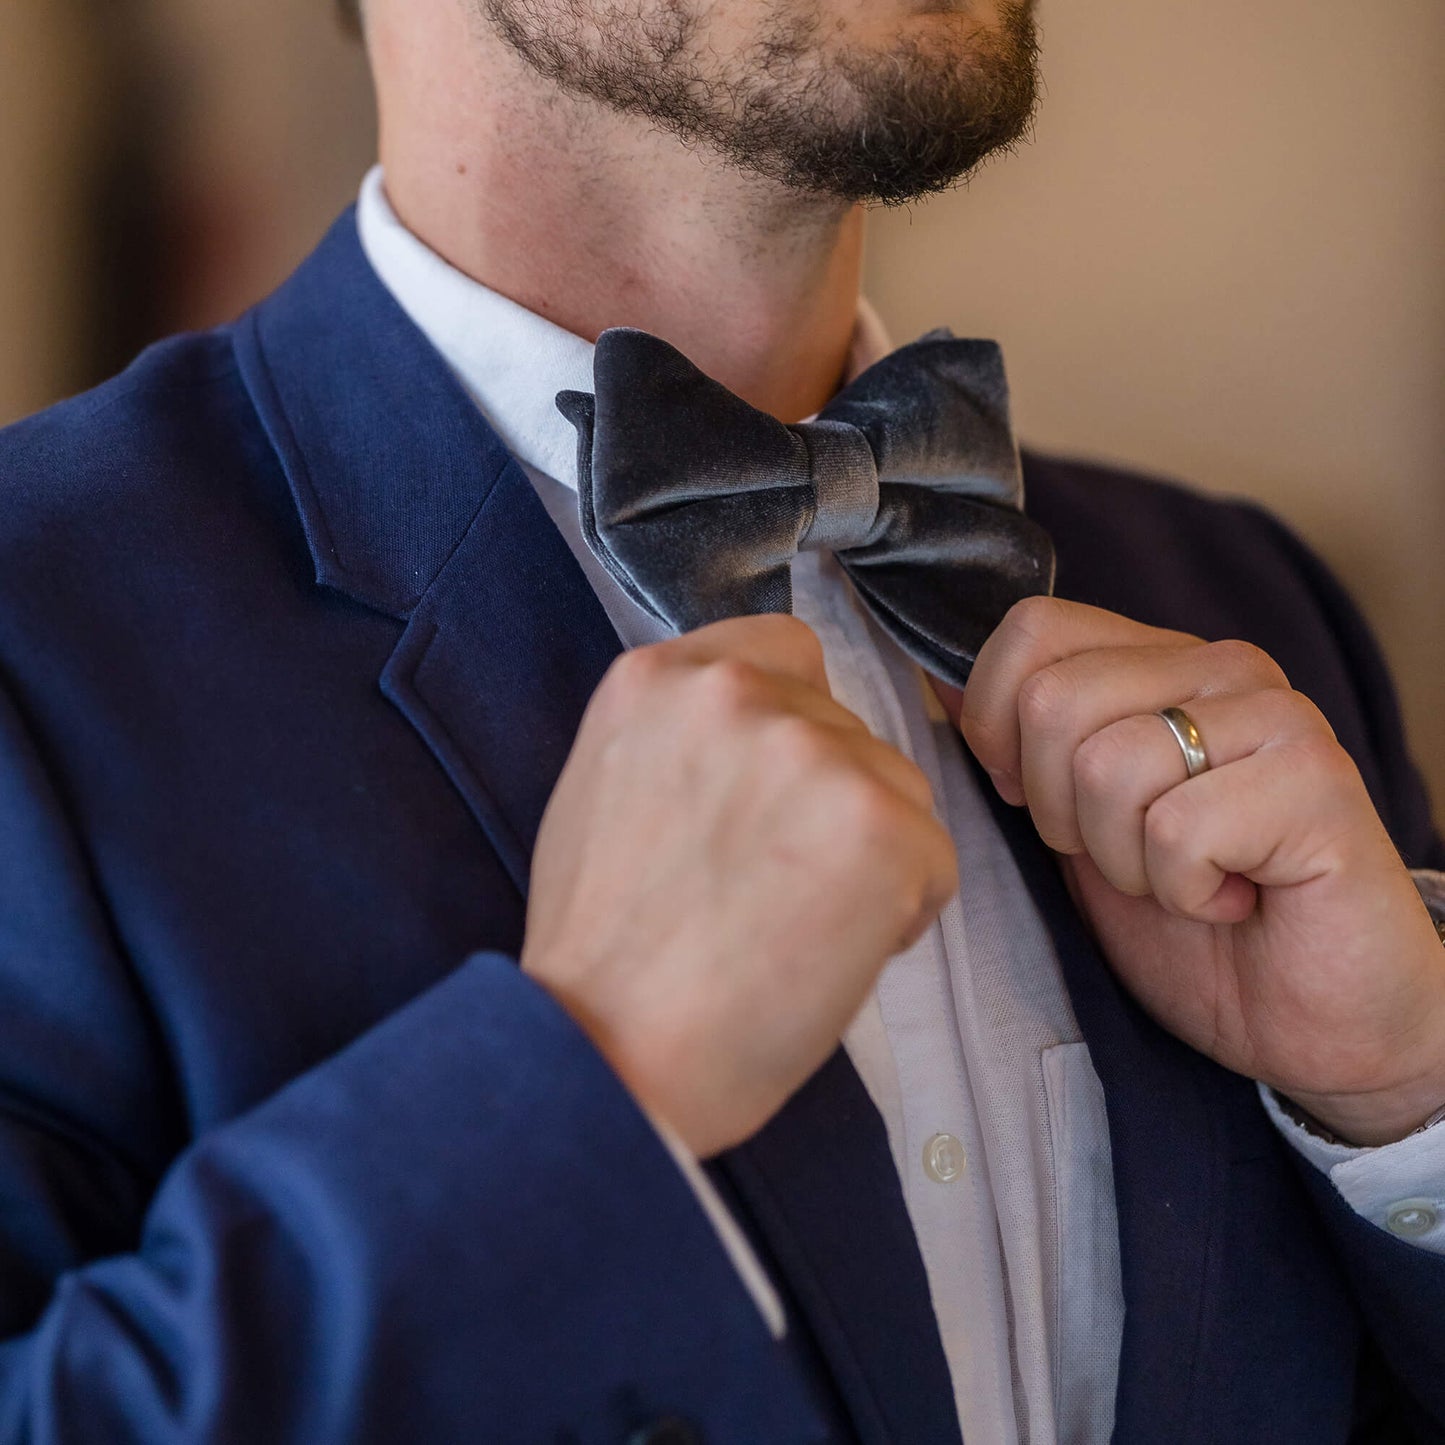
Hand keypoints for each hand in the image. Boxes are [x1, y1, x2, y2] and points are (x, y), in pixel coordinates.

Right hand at [523, 615, 957, 1157]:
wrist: (606, 1056)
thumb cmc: (603, 949)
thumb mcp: (609, 785)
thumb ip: (686, 734)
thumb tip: (771, 737)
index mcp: (660, 676)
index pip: (784, 653)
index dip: (792, 727)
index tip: (772, 794)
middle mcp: (737, 693)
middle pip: (846, 727)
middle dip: (829, 799)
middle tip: (771, 888)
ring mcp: (812, 753)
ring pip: (897, 787)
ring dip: (869, 852)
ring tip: (794, 928)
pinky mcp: (880, 826)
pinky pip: (934, 858)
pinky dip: (902, 911)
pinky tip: (828, 955)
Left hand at [951, 597, 1444, 1145]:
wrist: (1310, 1020)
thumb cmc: (1190, 925)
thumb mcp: (1075, 827)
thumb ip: (1021, 749)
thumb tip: (937, 678)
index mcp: (1161, 664)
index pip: (1032, 630)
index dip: (997, 727)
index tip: (1035, 799)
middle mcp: (1223, 668)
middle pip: (1053, 702)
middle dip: (1060, 812)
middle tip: (1130, 855)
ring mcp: (1277, 716)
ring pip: (1108, 765)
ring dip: (1125, 861)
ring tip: (1185, 879)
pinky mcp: (1318, 781)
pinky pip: (1176, 829)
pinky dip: (1182, 891)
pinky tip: (1231, 898)